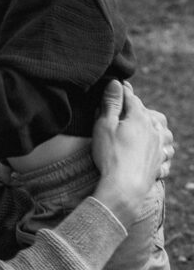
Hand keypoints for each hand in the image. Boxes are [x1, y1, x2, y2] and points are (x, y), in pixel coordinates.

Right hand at [92, 81, 174, 227]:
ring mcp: (159, 148)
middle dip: (138, 108)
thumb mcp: (104, 125)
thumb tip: (116, 82)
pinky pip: (166, 153)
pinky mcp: (159, 163)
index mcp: (139, 118)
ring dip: (156, 128)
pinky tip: (156, 152)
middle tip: (126, 107)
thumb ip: (111, 103)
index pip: (131, 98)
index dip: (122, 90)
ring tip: (146, 129)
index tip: (117, 84)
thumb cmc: (111, 155)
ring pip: (164, 133)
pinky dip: (163, 150)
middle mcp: (154, 130)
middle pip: (149, 113)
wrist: (124, 187)